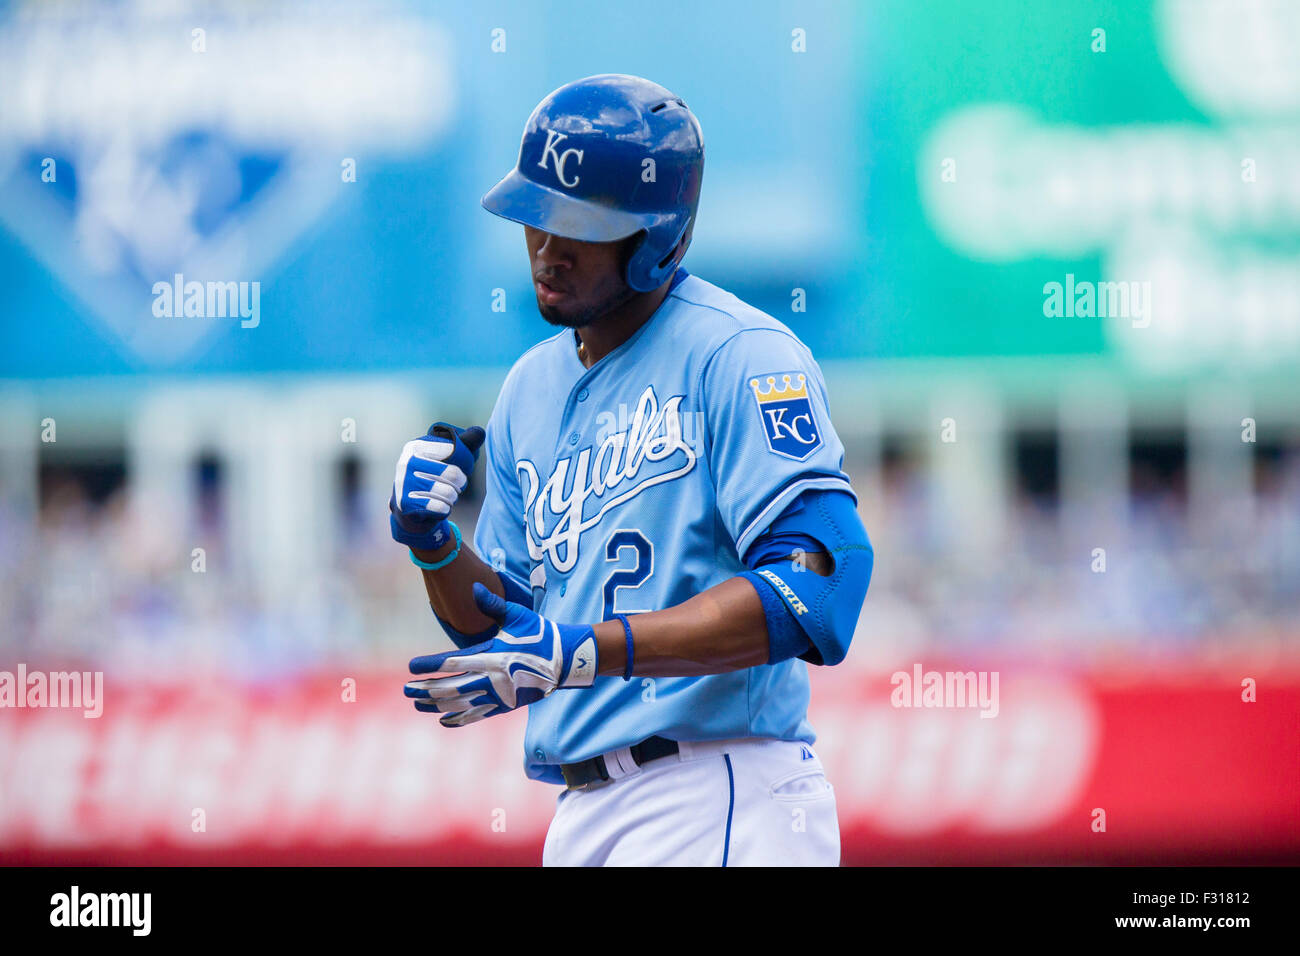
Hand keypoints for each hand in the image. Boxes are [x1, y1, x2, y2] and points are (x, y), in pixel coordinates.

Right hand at [389, 422, 484, 550]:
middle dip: (461, 483)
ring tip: (447, 496)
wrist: (408, 507)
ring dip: (453, 498)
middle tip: (457, 486)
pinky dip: (446, 509)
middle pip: (453, 473)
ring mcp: (404, 484)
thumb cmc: (432, 477)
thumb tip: (480, 432)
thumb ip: (464, 443)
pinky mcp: (407, 505)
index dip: (464, 463)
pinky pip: (441, 508)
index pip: (452, 451)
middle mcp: (406, 463)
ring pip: (448, 493)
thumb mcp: (445, 457)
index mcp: (415, 447)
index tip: (459, 469)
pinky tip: (439, 506)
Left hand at [404, 582, 597, 726]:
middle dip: (425, 690)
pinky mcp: (505, 706)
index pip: (451, 663)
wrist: (565, 660)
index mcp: (490, 656)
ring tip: (417, 704)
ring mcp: (497, 695)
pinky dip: (458, 718)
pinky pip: (476, 715)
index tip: (411, 667)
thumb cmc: (540, 634)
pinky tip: (442, 719)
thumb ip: (492, 604)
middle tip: (406, 689)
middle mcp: (491, 679)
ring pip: (459, 705)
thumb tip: (473, 587)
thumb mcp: (517, 615)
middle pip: (449, 688)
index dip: (429, 666)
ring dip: (435, 705)